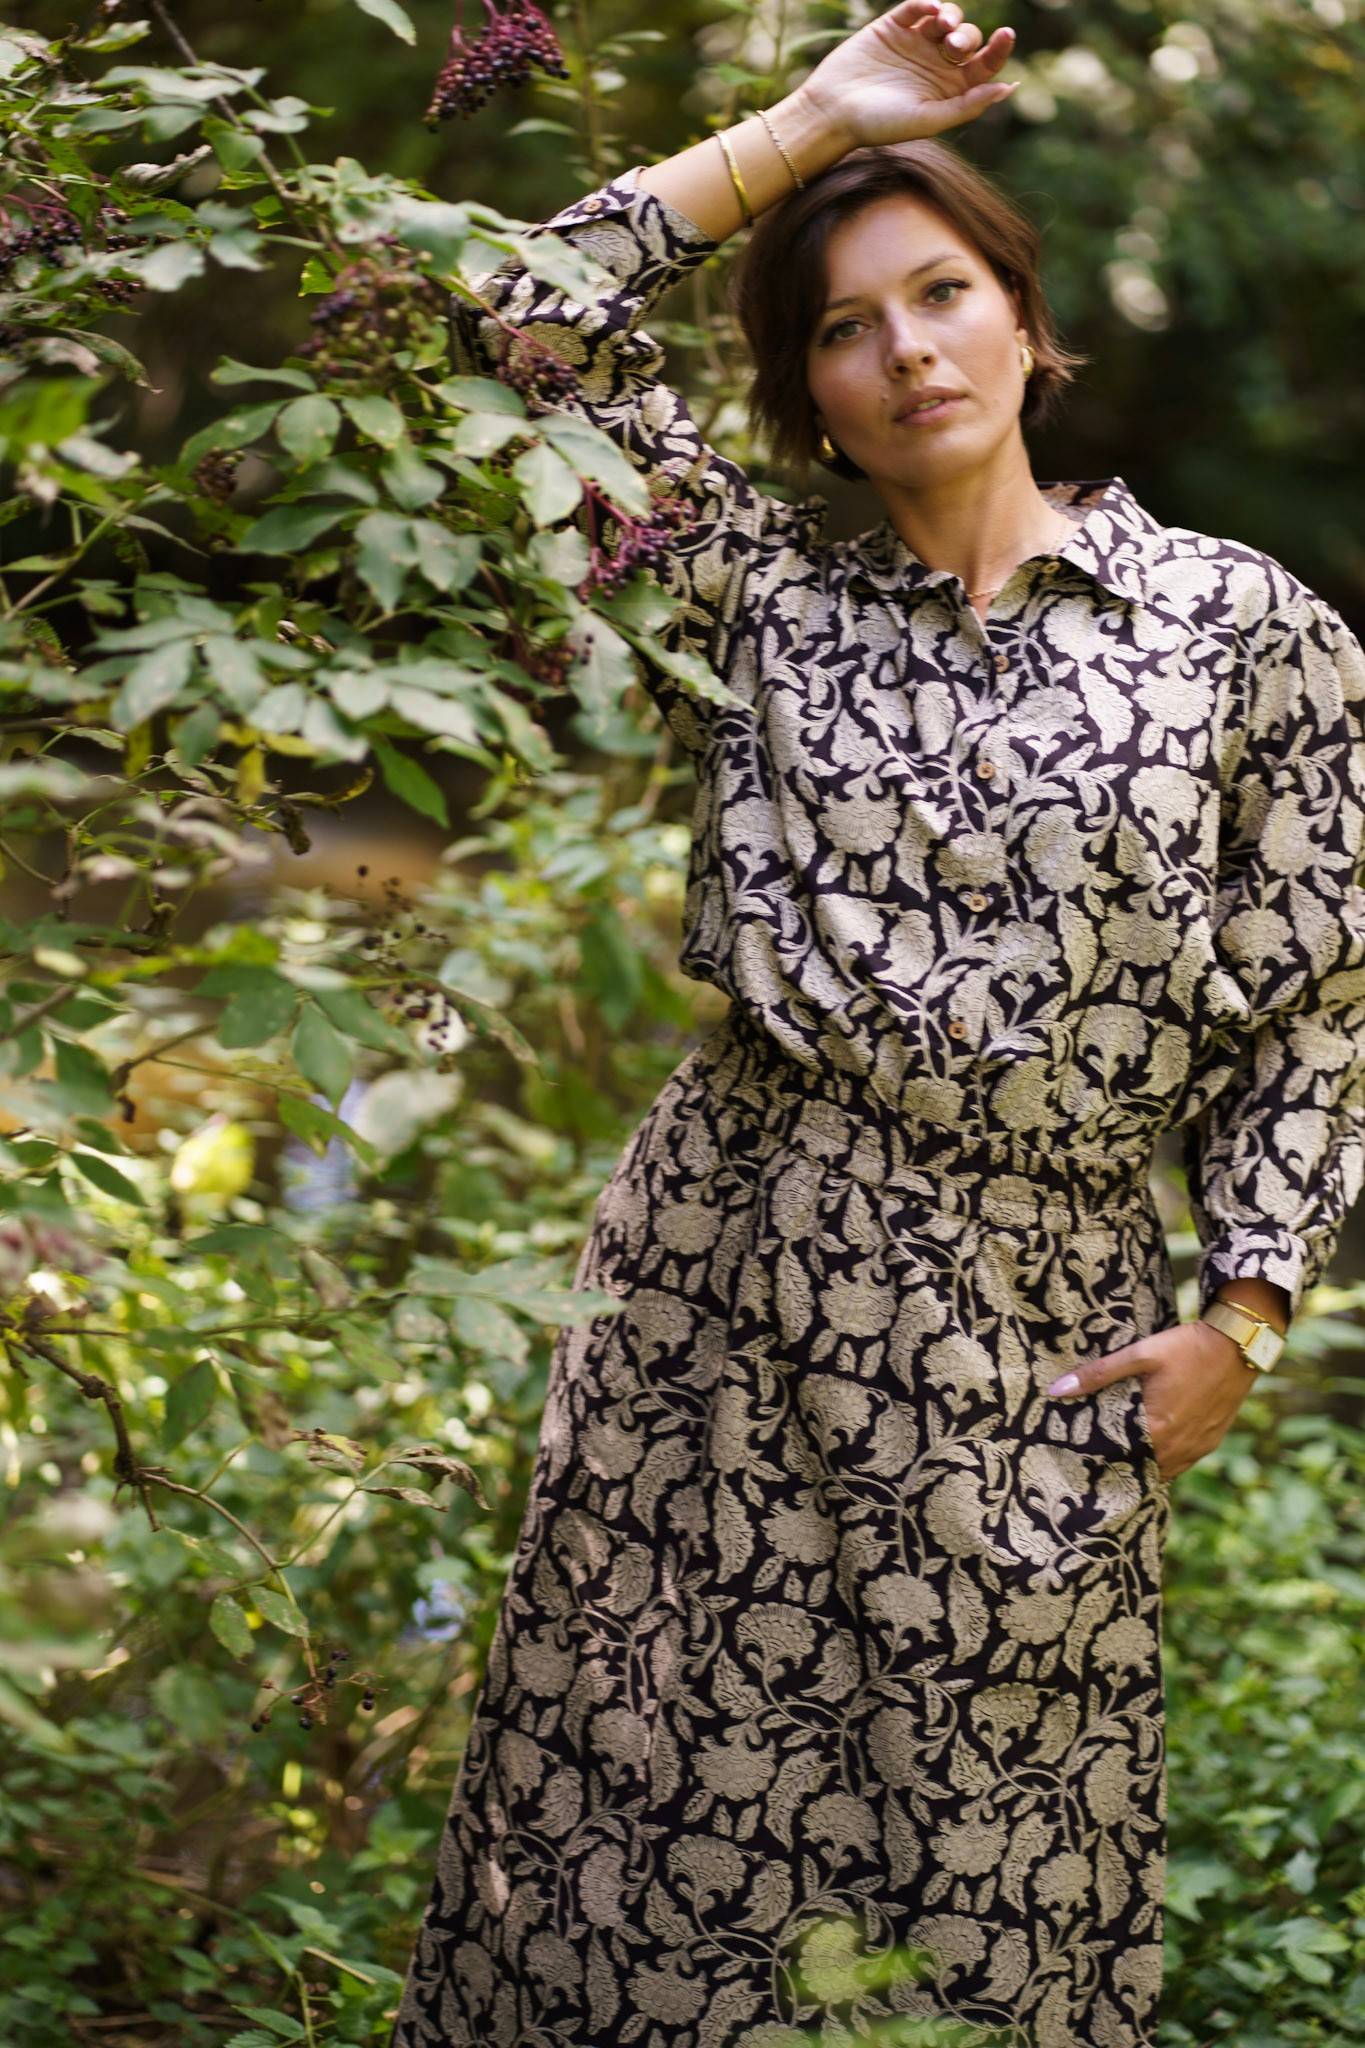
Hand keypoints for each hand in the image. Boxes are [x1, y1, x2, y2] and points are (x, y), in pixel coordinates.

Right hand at [799, 0, 1017, 150]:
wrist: (833, 111)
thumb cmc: (879, 124)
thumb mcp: (927, 120)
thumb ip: (967, 106)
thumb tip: (1006, 88)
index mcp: (949, 90)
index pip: (985, 65)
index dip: (999, 49)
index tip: (1006, 35)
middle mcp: (936, 65)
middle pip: (968, 39)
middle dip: (967, 37)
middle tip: (952, 47)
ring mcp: (915, 43)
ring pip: (948, 18)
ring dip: (952, 16)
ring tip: (942, 26)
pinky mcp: (893, 26)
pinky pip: (916, 6)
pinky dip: (926, 1)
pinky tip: (931, 7)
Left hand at [1045, 1319, 1260, 1483]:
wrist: (1238, 1346)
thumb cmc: (1187, 1347)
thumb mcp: (1140, 1354)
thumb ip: (1098, 1374)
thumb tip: (1056, 1390)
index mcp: (1157, 1427)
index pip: (1118, 1457)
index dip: (1097, 1461)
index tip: (1078, 1460)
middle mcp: (1178, 1445)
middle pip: (1140, 1468)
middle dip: (1118, 1467)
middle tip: (1093, 1464)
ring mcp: (1197, 1447)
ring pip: (1163, 1471)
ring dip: (1143, 1468)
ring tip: (1119, 1462)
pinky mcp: (1211, 1442)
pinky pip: (1182, 1464)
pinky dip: (1165, 1463)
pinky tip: (1151, 1454)